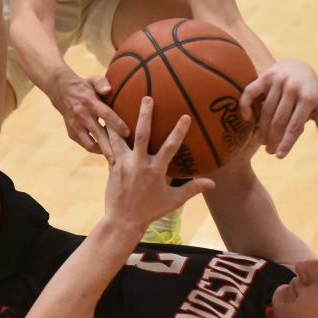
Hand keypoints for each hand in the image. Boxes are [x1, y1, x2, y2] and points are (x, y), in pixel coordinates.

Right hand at [48, 73, 131, 156]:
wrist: (60, 91)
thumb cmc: (83, 86)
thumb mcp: (92, 79)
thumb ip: (101, 83)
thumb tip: (108, 90)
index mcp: (89, 102)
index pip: (106, 114)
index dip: (117, 124)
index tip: (128, 133)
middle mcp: (82, 116)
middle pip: (99, 134)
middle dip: (110, 148)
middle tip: (121, 159)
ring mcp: (75, 126)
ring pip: (90, 144)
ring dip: (102, 151)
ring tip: (113, 156)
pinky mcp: (71, 132)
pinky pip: (84, 144)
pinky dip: (94, 148)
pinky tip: (104, 149)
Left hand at [102, 97, 213, 229]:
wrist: (123, 220)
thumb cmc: (150, 210)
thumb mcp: (173, 200)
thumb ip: (192, 188)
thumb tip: (213, 183)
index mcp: (156, 170)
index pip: (170, 147)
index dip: (178, 131)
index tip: (185, 116)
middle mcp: (139, 164)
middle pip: (141, 134)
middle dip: (145, 115)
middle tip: (147, 98)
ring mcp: (124, 164)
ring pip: (119, 138)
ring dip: (118, 122)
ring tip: (114, 105)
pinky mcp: (112, 167)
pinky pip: (110, 148)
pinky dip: (108, 136)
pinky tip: (105, 124)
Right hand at [240, 58, 317, 158]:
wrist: (297, 65)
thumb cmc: (308, 92)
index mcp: (309, 97)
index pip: (295, 125)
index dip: (287, 142)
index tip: (279, 156)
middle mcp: (294, 88)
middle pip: (279, 120)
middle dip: (273, 139)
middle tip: (269, 151)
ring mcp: (278, 81)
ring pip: (266, 110)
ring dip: (262, 128)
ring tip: (262, 141)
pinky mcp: (265, 76)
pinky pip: (251, 93)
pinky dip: (246, 106)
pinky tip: (247, 119)